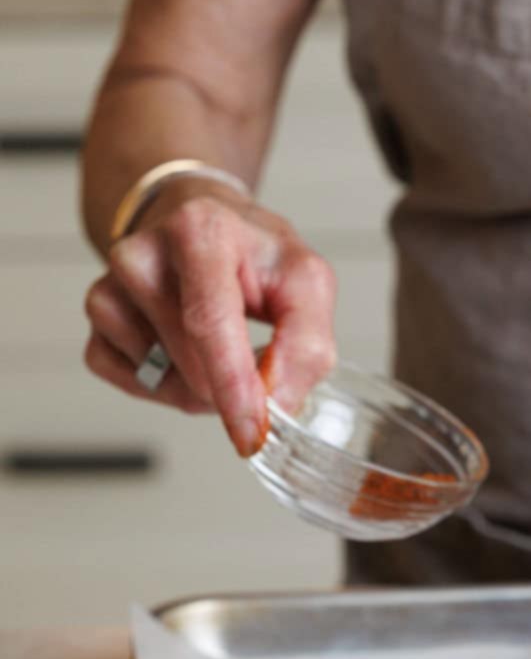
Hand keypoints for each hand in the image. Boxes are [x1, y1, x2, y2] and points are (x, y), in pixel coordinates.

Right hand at [83, 179, 336, 456]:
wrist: (206, 224)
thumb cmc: (254, 255)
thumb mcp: (306, 284)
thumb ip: (306, 344)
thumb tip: (277, 404)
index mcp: (199, 234)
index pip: (209, 324)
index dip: (233, 387)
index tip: (252, 434)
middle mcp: (142, 255)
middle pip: (188, 362)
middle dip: (230, 389)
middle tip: (255, 365)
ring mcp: (110, 286)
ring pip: (159, 379)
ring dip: (199, 389)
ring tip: (219, 348)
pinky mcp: (98, 317)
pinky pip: (132, 382)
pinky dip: (166, 386)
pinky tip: (184, 354)